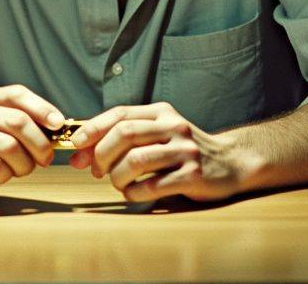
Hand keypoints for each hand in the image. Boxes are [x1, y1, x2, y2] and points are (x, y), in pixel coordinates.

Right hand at [0, 84, 62, 201]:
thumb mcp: (5, 133)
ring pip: (9, 147)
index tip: (59, 124)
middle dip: (40, 144)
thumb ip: (28, 126)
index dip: (42, 108)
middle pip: (18, 122)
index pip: (18, 94)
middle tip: (45, 159)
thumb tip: (60, 129)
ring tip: (21, 170)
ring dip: (24, 165)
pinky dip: (5, 175)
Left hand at [68, 102, 250, 202]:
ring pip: (135, 161)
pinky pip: (151, 186)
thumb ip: (124, 140)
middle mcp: (173, 127)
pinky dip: (134, 193)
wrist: (231, 164)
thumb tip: (80, 153)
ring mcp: (184, 151)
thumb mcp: (159, 135)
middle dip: (101, 154)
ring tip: (118, 183)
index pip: (120, 114)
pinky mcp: (192, 176)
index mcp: (162, 113)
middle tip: (95, 170)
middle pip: (124, 134)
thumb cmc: (184, 152)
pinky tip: (134, 193)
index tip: (76, 145)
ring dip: (116, 177)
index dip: (93, 128)